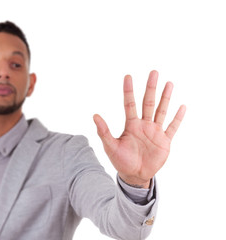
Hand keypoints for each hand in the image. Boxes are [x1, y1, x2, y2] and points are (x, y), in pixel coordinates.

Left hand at [93, 70, 185, 187]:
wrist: (134, 175)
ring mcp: (155, 132)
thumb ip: (103, 131)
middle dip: (151, 88)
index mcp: (131, 125)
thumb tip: (94, 115)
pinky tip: (182, 107)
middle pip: (148, 102)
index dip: (129, 91)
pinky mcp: (164, 141)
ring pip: (161, 111)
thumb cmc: (121, 160)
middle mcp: (144, 125)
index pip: (129, 104)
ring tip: (169, 83)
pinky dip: (177, 118)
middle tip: (153, 72)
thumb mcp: (110, 146)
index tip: (128, 76)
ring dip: (165, 98)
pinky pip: (172, 127)